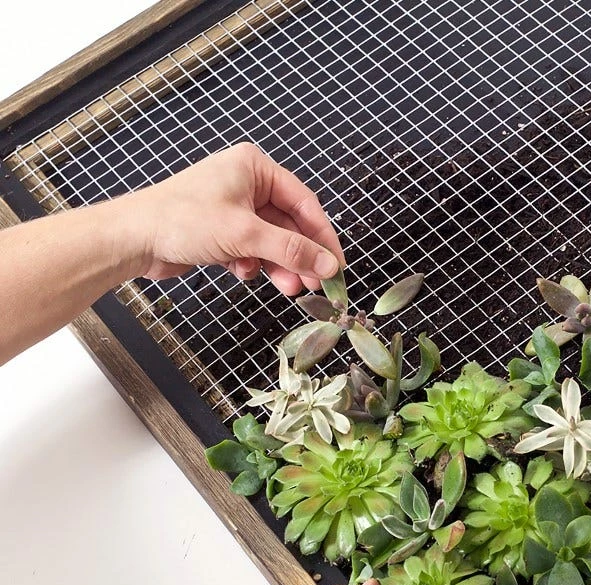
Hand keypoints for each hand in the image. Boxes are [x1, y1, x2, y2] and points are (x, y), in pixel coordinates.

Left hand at [127, 142, 344, 294]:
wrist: (133, 239)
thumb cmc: (183, 220)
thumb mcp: (245, 234)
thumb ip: (291, 250)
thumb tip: (329, 266)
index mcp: (255, 169)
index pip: (304, 203)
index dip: (323, 236)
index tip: (337, 265)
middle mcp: (247, 185)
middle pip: (289, 225)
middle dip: (300, 256)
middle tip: (316, 284)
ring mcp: (234, 210)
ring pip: (271, 242)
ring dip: (280, 266)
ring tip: (289, 289)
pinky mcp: (222, 233)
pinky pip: (252, 251)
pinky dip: (252, 265)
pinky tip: (241, 271)